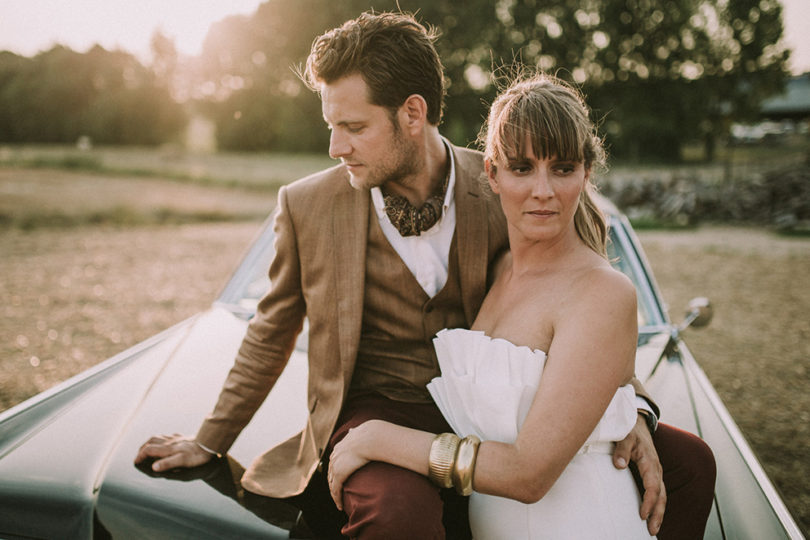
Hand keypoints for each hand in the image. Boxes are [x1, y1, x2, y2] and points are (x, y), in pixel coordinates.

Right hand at [134, 433, 213, 471]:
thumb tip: (153, 467)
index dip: (140, 457)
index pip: (148, 450)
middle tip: (139, 456)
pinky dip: (162, 440)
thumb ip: (167, 464)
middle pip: (152, 441)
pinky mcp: (184, 438)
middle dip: (143, 448)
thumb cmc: (199, 456)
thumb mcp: (183, 462)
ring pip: (160, 437)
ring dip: (151, 443)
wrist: (214, 446)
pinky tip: (166, 442)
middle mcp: (171, 442)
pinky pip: (170, 436)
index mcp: (169, 448)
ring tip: (148, 448)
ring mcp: (178, 439)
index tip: (135, 463)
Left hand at [327, 423, 375, 510]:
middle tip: (336, 494)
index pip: (333, 464)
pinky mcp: (340, 474)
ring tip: (338, 503)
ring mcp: (336, 466)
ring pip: (332, 485)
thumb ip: (353, 432)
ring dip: (334, 495)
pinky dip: (337, 499)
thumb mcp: (357, 432)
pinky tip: (339, 505)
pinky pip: (336, 490)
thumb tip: (353, 429)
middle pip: (330, 475)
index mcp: (338, 448)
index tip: (337, 480)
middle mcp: (334, 457)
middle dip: (332, 486)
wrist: (369, 438)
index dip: (334, 473)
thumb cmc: (367, 436)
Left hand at [612, 416, 665, 535]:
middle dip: (658, 514)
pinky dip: (656, 506)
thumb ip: (621, 450)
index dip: (648, 501)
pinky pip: (657, 493)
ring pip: (662, 496)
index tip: (642, 515)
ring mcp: (656, 473)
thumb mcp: (624, 436)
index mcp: (650, 462)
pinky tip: (650, 516)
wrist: (638, 424)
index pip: (652, 486)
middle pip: (661, 496)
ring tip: (653, 529)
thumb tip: (619, 465)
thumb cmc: (630, 430)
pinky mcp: (652, 475)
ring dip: (659, 513)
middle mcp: (656, 469)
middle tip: (652, 531)